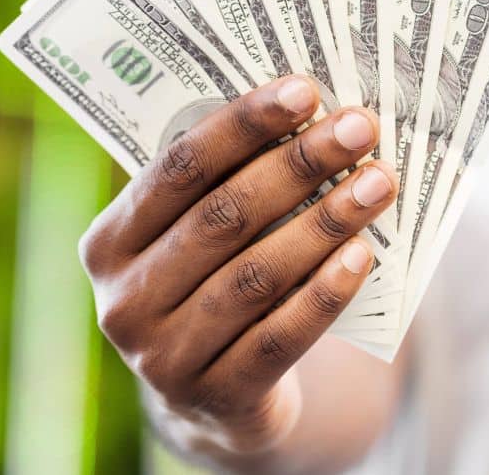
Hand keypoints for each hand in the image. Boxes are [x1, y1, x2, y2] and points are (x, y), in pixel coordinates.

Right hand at [77, 75, 395, 455]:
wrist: (216, 399)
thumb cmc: (216, 282)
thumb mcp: (201, 236)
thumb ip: (231, 183)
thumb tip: (315, 111)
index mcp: (110, 241)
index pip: (180, 168)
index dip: (244, 125)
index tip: (306, 89)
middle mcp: (125, 299)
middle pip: (224, 216)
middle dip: (300, 165)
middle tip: (361, 128)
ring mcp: (164, 357)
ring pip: (256, 275)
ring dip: (325, 222)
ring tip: (378, 183)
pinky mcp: (216, 397)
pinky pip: (279, 337)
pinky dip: (324, 292)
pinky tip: (362, 254)